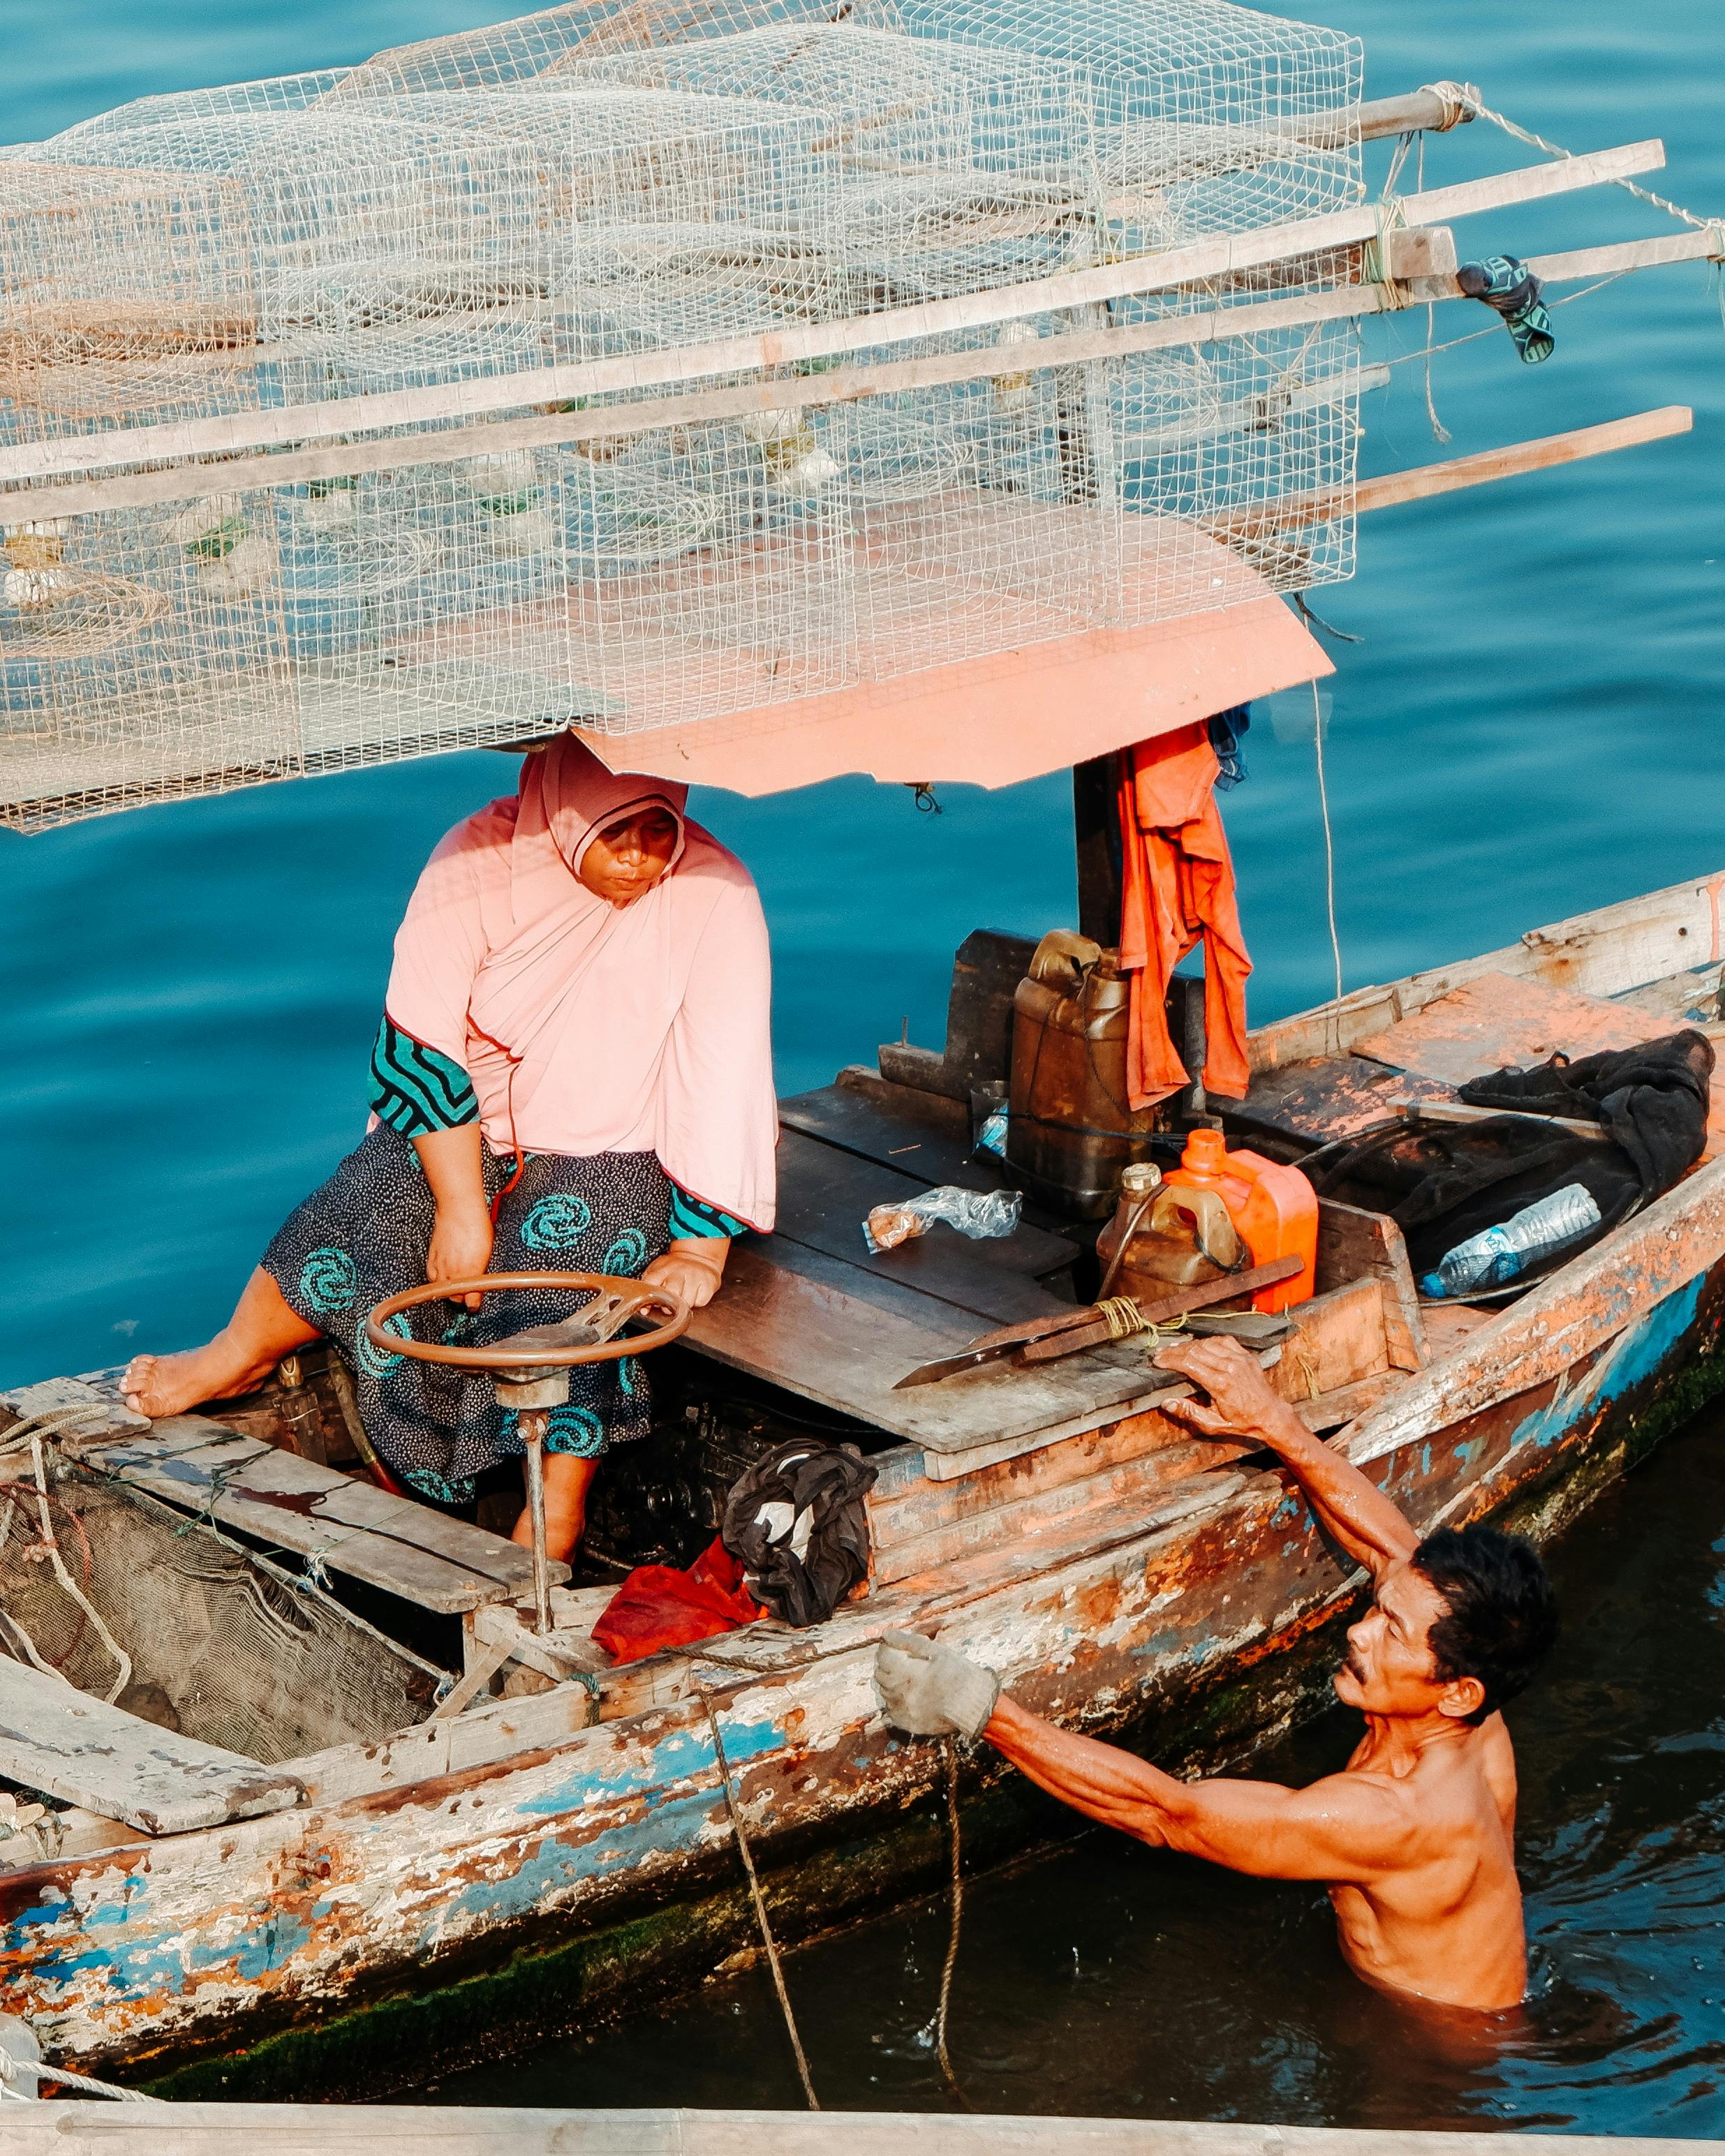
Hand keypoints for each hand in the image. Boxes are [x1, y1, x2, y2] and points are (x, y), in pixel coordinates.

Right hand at [426, 1202, 493, 1311]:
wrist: (458, 1210)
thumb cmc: (476, 1226)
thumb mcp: (487, 1251)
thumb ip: (482, 1270)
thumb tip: (484, 1282)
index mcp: (471, 1271)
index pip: (470, 1299)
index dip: (473, 1304)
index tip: (475, 1305)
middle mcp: (454, 1272)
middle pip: (455, 1297)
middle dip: (462, 1298)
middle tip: (468, 1294)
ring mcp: (441, 1266)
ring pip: (442, 1290)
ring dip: (449, 1291)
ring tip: (456, 1286)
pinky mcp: (431, 1260)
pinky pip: (432, 1278)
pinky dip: (437, 1281)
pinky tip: (442, 1278)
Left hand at [642, 1237, 727, 1311]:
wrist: (699, 1256)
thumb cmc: (675, 1269)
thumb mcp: (659, 1272)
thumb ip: (649, 1288)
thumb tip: (644, 1311)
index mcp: (663, 1268)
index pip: (651, 1283)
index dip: (649, 1299)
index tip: (647, 1308)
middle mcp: (680, 1270)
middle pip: (673, 1293)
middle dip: (671, 1303)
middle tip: (672, 1302)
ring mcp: (695, 1275)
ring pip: (687, 1301)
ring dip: (686, 1303)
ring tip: (685, 1294)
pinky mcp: (709, 1281)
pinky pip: (700, 1301)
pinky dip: (698, 1301)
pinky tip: (696, 1292)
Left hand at [874, 1629, 999, 1740]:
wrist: (973, 1706)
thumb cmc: (958, 1674)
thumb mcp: (937, 1651)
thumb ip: (909, 1642)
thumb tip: (887, 1635)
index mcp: (906, 1672)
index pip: (883, 1657)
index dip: (887, 1649)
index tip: (896, 1647)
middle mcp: (900, 1693)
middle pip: (880, 1674)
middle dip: (888, 1665)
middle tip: (903, 1662)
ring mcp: (902, 1711)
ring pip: (885, 1692)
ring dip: (892, 1683)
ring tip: (909, 1679)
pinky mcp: (907, 1723)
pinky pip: (891, 1710)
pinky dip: (896, 1701)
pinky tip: (910, 1696)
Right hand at [1153, 1334, 1291, 1442]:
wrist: (1270, 1415)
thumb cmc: (1242, 1421)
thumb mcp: (1213, 1424)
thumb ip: (1189, 1412)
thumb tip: (1167, 1402)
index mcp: (1220, 1383)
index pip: (1189, 1364)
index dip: (1170, 1360)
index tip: (1158, 1361)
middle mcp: (1230, 1367)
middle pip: (1195, 1351)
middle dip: (1174, 1351)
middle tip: (1161, 1354)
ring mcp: (1240, 1359)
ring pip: (1208, 1343)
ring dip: (1189, 1345)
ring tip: (1175, 1349)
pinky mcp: (1246, 1355)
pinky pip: (1223, 1341)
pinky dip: (1208, 1341)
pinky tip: (1199, 1345)